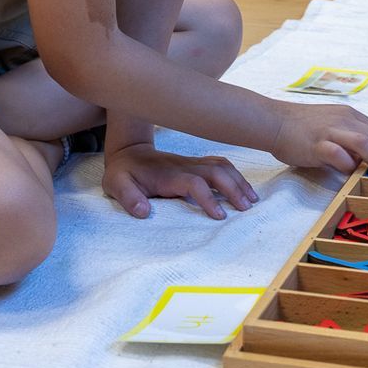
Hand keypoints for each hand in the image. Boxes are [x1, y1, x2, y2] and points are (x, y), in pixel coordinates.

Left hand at [102, 141, 256, 219]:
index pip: (194, 183)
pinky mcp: (196, 164)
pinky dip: (235, 175)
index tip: (219, 216)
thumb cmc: (123, 172)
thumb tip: (143, 211)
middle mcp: (184, 166)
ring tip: (252, 200)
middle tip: (246, 208)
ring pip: (222, 166)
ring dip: (238, 181)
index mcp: (168, 174)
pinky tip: (244, 189)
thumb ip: (128, 197)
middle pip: (216, 172)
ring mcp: (192, 163)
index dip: (208, 198)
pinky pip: (220, 165)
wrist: (128, 151)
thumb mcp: (115, 184)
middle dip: (233, 188)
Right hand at [270, 101, 367, 174]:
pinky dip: (348, 166)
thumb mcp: (331, 123)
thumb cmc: (300, 126)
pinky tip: (344, 171)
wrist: (275, 121)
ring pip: (364, 143)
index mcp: (349, 115)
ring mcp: (331, 131)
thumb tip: (363, 156)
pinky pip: (340, 155)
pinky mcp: (317, 145)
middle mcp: (344, 120)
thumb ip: (347, 136)